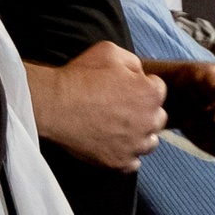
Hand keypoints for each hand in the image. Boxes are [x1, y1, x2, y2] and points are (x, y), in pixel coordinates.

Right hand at [30, 41, 168, 170]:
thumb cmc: (81, 76)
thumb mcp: (111, 52)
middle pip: (157, 118)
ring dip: (139, 136)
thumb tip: (140, 74)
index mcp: (150, 94)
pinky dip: (126, 156)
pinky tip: (113, 145)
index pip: (159, 90)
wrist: (55, 105)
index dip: (142, 86)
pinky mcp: (119, 163)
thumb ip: (134, 63)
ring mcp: (134, 145)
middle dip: (145, 112)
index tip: (126, 88)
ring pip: (149, 143)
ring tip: (119, 129)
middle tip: (122, 108)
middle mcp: (149, 122)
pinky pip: (133, 163)